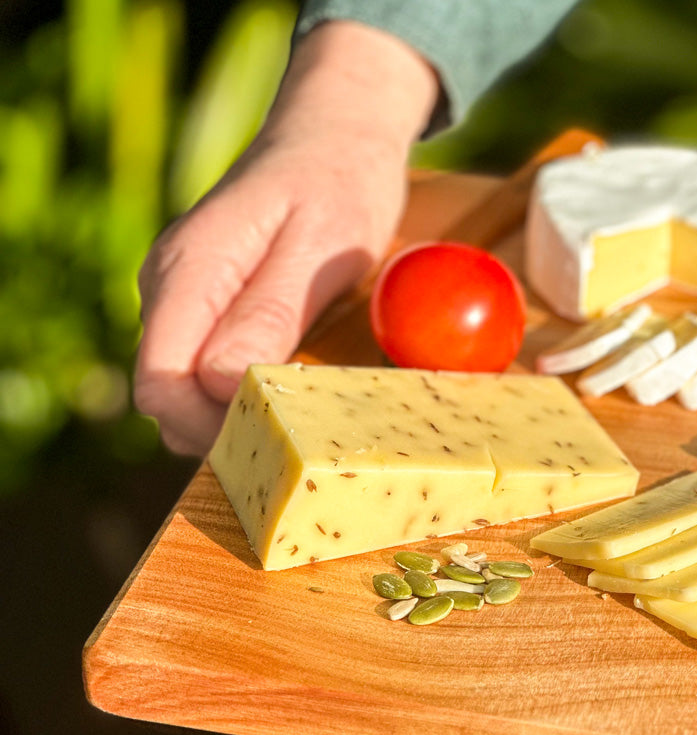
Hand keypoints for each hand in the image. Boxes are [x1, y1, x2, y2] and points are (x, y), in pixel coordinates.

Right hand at [134, 21, 438, 454]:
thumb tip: (221, 384)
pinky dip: (237, 393)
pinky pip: (204, 367)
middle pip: (167, 395)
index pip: (162, 383)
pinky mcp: (206, 302)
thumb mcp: (320, 249)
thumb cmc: (339, 183)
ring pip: (185, 387)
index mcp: (190, 271)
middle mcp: (171, 286)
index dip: (207, 427)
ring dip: (231, 415)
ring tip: (296, 416)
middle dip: (221, 429)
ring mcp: (184, 294)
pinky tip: (284, 390)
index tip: (270, 442)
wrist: (338, 134)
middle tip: (294, 440)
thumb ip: (268, 315)